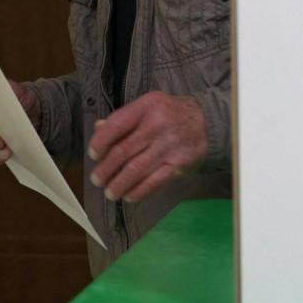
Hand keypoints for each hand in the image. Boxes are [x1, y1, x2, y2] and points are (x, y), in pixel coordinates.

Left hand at [87, 91, 206, 204]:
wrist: (209, 122)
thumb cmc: (171, 114)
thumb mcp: (149, 106)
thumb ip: (124, 118)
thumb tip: (98, 129)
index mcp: (147, 107)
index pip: (117, 124)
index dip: (100, 142)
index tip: (93, 154)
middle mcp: (158, 125)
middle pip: (123, 151)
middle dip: (105, 169)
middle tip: (97, 179)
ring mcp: (169, 146)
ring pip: (136, 170)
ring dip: (118, 185)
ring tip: (109, 192)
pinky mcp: (179, 164)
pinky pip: (154, 182)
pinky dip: (138, 192)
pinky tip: (128, 196)